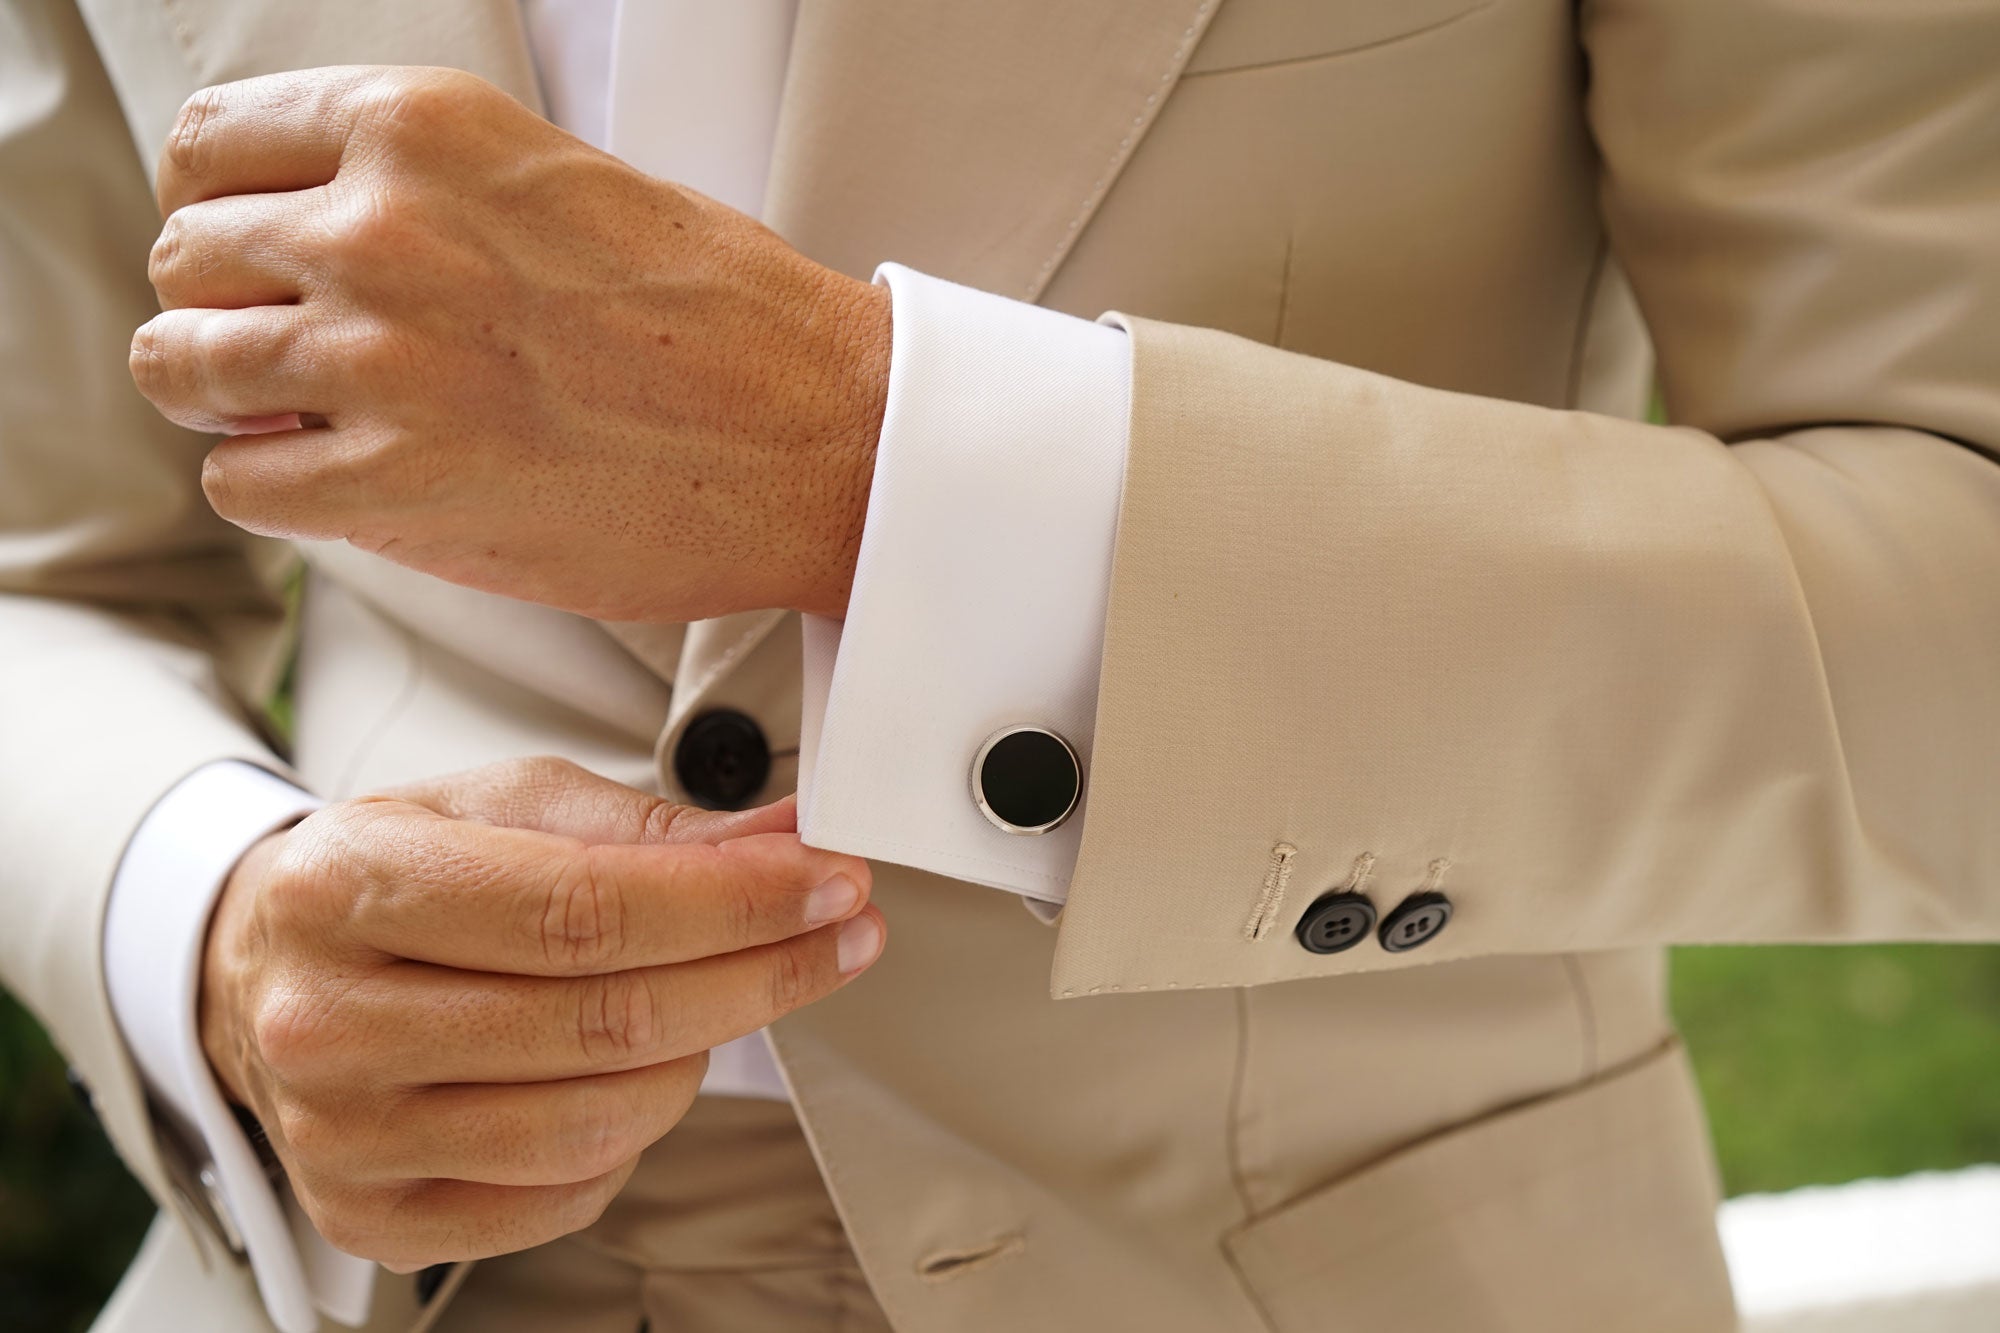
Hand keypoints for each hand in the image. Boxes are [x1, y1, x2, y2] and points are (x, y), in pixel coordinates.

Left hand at [132, 66, 890, 622]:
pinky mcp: (392, 483)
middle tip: (283, 346)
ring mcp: (377, 358)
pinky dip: (274, 485)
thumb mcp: (564, 181)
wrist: (820, 436)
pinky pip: (238, 480)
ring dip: (231, 397)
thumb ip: (429, 191)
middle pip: (186, 255)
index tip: (241, 247)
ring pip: (182, 365)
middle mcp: (381, 228)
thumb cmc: (728, 322)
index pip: (212, 142)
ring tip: (300, 417)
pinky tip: (340, 479)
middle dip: (226, 306)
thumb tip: (324, 232)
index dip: (217, 204)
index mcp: (424, 129)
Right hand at [198, 757, 882, 1268]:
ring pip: (600, 1122)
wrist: (259, 971)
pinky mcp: (375, 1217)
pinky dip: (637, 1132)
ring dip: (704, 1055)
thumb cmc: (392, 875)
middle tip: (840, 930)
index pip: (584, 911)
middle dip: (760, 974)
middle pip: (606, 1023)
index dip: (733, 904)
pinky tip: (644, 1069)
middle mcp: (328, 1023)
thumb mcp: (499, 803)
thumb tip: (785, 840)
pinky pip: (567, 1194)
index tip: (827, 881)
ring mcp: (345, 1137)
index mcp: (346, 887)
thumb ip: (646, 824)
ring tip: (728, 994)